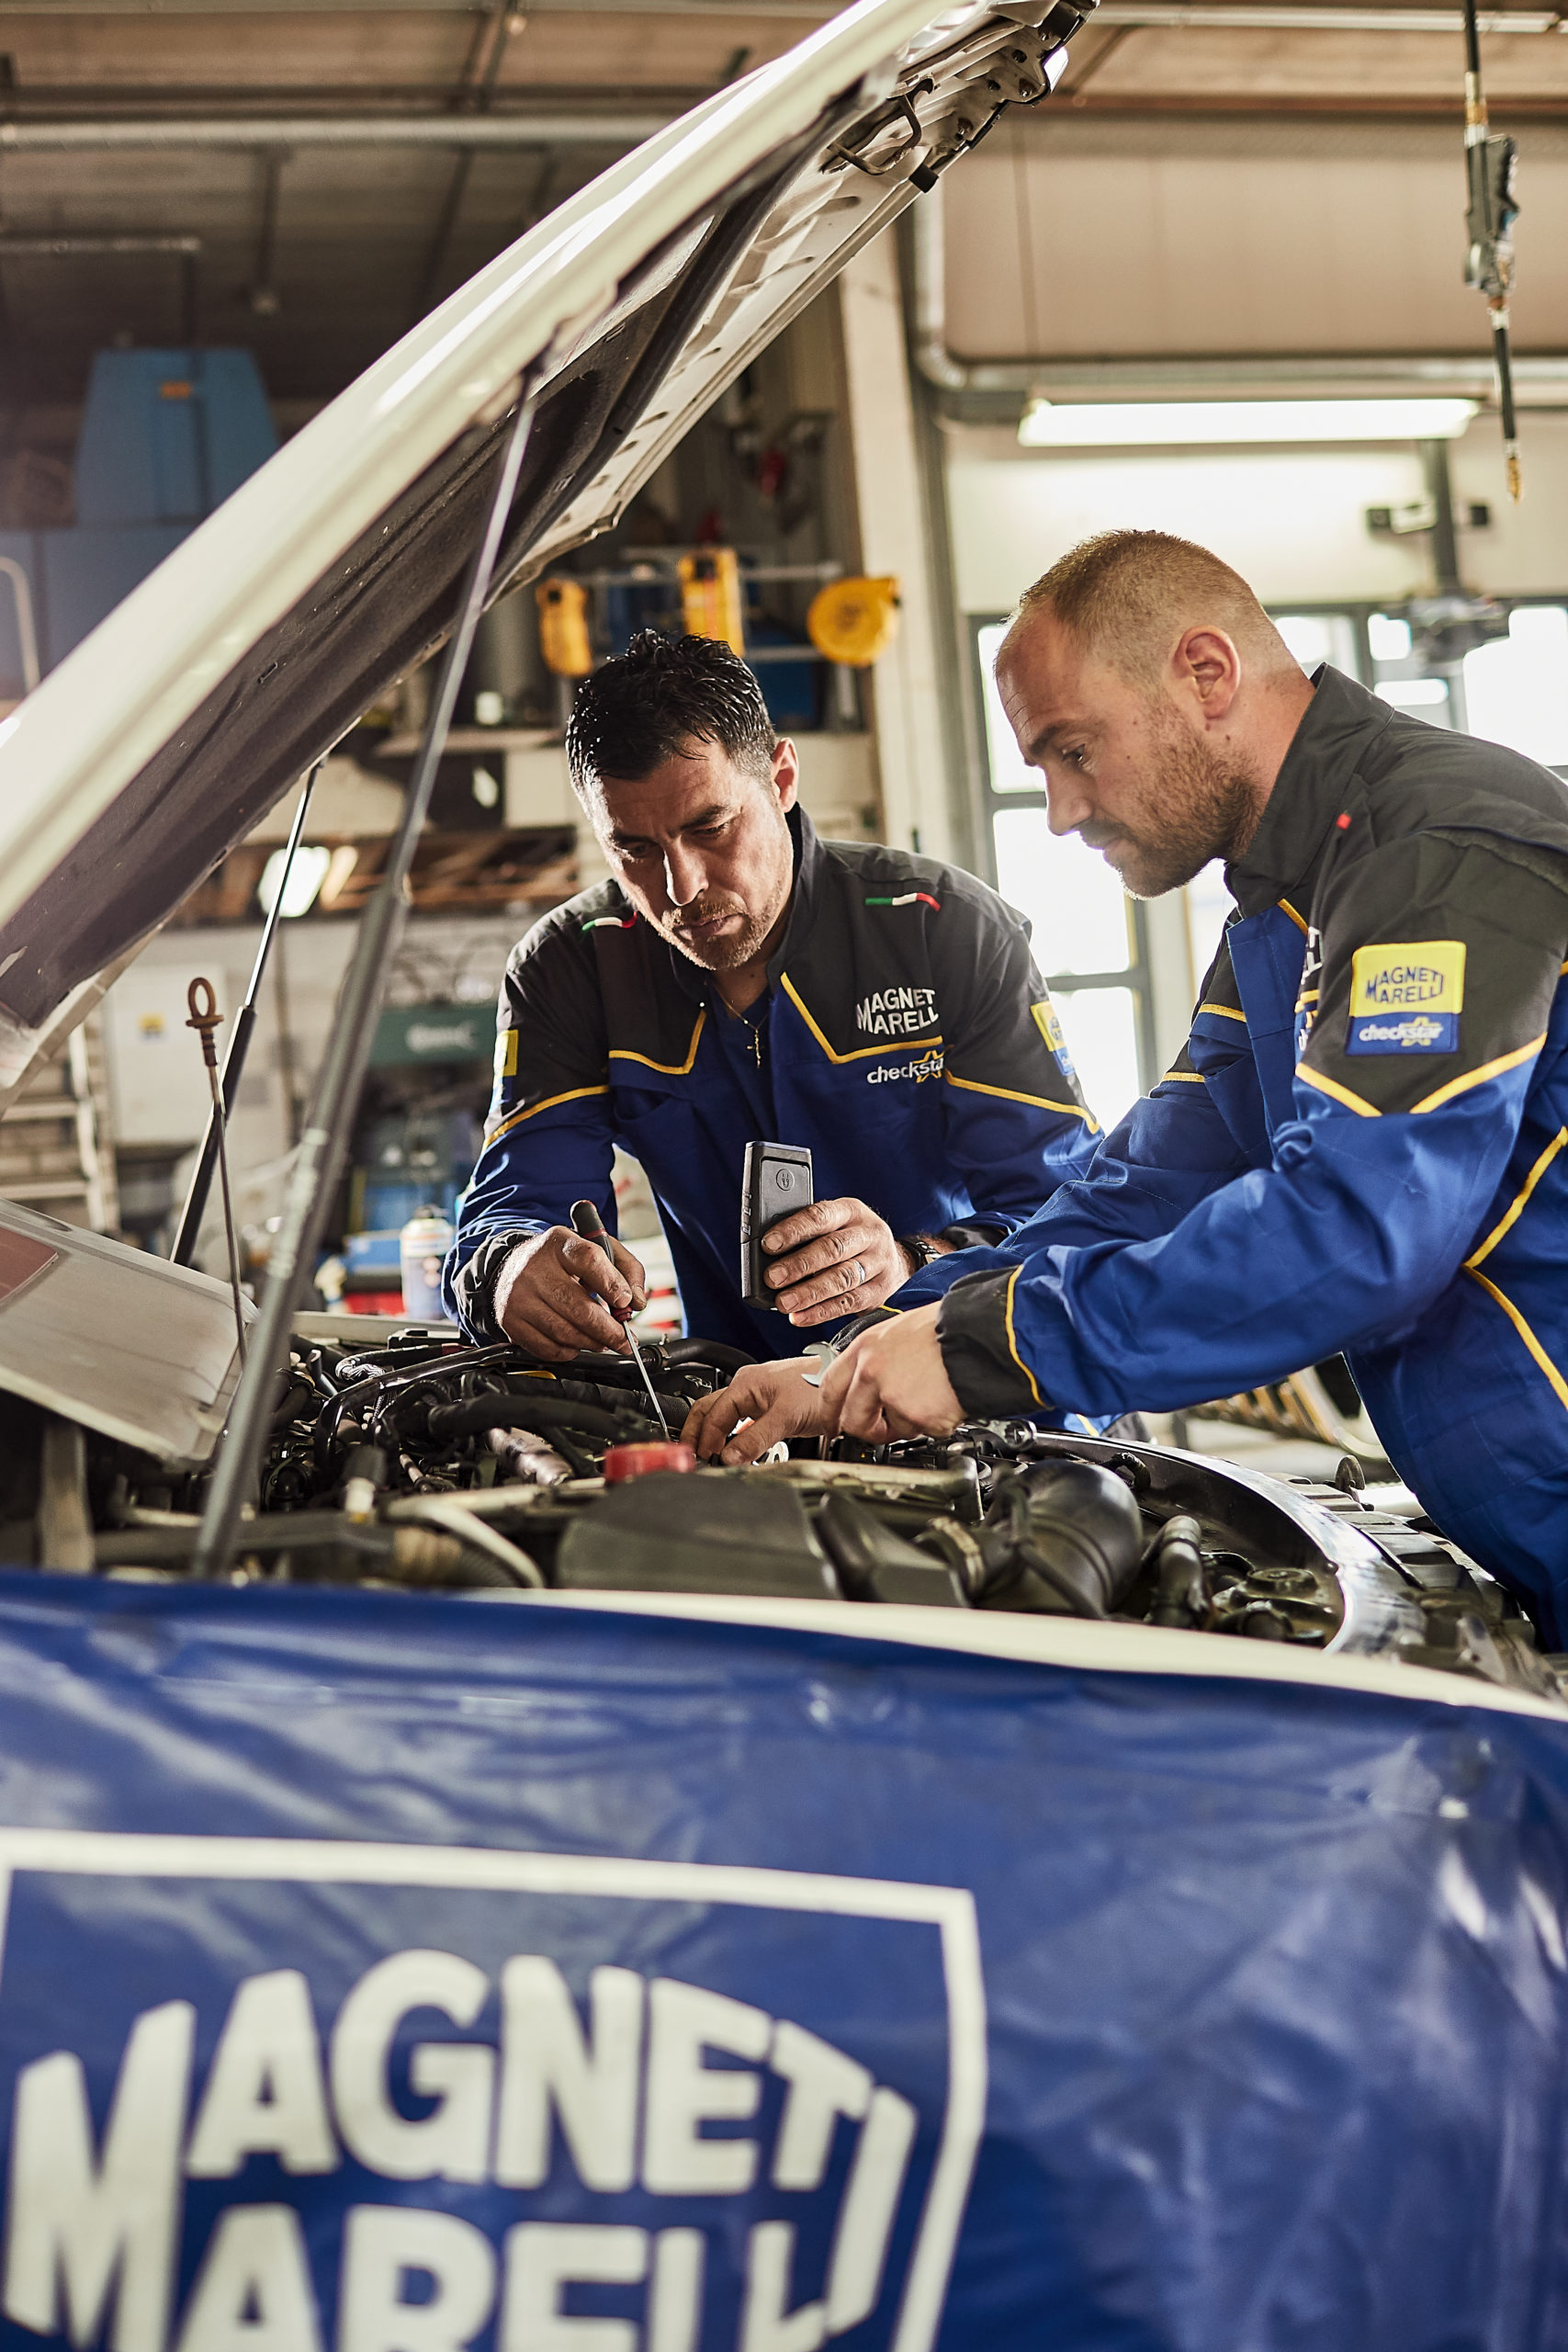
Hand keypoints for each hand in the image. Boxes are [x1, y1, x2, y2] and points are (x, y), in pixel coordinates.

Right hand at [493, 1227, 646, 1360]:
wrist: (513, 1266)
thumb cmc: (562, 1261)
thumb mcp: (598, 1249)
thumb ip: (627, 1270)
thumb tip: (637, 1302)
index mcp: (559, 1243)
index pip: (588, 1261)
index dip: (611, 1284)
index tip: (626, 1302)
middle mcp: (535, 1267)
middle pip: (578, 1307)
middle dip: (609, 1330)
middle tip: (624, 1339)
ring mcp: (519, 1295)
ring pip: (564, 1332)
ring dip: (592, 1343)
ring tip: (604, 1341)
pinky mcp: (510, 1320)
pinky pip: (547, 1347)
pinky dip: (569, 1352)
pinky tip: (577, 1343)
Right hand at [681, 1358, 834, 1464]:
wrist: (847, 1384)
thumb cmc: (819, 1388)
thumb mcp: (786, 1417)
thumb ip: (755, 1439)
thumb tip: (729, 1457)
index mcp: (745, 1383)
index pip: (713, 1414)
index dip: (705, 1439)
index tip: (704, 1459)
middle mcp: (747, 1387)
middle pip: (709, 1410)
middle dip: (697, 1433)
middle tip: (692, 1457)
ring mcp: (757, 1397)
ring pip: (724, 1417)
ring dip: (715, 1436)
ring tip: (710, 1456)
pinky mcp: (769, 1407)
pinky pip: (741, 1423)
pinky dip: (733, 1437)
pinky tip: (734, 1450)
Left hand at [762, 1197, 908, 1326]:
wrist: (895, 1259)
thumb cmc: (851, 1239)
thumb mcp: (836, 1223)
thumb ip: (808, 1233)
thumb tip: (770, 1255)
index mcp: (851, 1211)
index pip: (820, 1216)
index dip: (793, 1230)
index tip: (769, 1244)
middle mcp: (869, 1234)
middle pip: (832, 1249)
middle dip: (799, 1264)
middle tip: (773, 1278)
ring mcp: (878, 1263)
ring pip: (842, 1278)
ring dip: (809, 1293)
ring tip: (784, 1302)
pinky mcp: (880, 1290)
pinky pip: (849, 1303)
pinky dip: (822, 1312)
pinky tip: (800, 1316)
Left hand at [818, 1304, 963, 1442]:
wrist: (978, 1333)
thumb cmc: (946, 1328)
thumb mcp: (898, 1332)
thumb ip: (878, 1358)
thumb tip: (869, 1383)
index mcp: (865, 1348)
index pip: (830, 1388)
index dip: (828, 1413)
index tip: (832, 1426)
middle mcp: (872, 1372)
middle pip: (854, 1420)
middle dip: (869, 1431)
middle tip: (883, 1431)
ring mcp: (893, 1396)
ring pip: (893, 1428)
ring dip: (912, 1422)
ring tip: (932, 1396)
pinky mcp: (917, 1416)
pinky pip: (922, 1431)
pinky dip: (936, 1422)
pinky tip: (945, 1399)